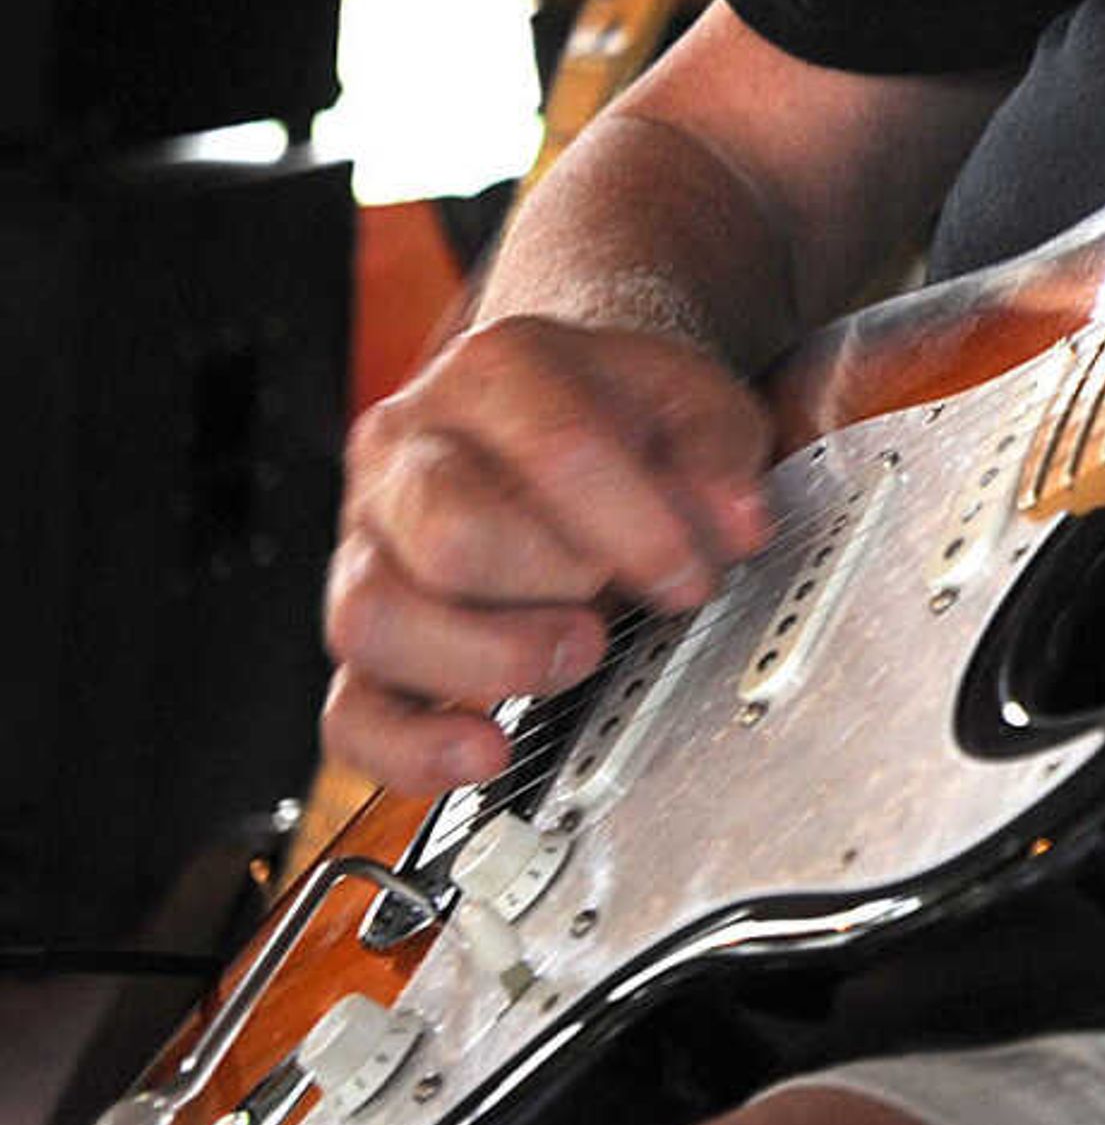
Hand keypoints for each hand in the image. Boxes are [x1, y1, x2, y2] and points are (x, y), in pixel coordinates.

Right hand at [322, 315, 774, 789]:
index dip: (638, 527)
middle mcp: (408, 452)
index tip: (692, 573)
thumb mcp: (690, 401)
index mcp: (495, 373)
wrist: (546, 412)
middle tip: (617, 602)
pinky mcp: (362, 632)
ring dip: (489, 662)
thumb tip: (737, 524)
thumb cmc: (614, 412)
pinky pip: (347, 710)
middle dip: (556, 585)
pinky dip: (412, 748)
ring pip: (375, 619)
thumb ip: (721, 452)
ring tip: (574, 656)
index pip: (556, 450)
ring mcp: (368, 543)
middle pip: (447, 533)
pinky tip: (486, 751)